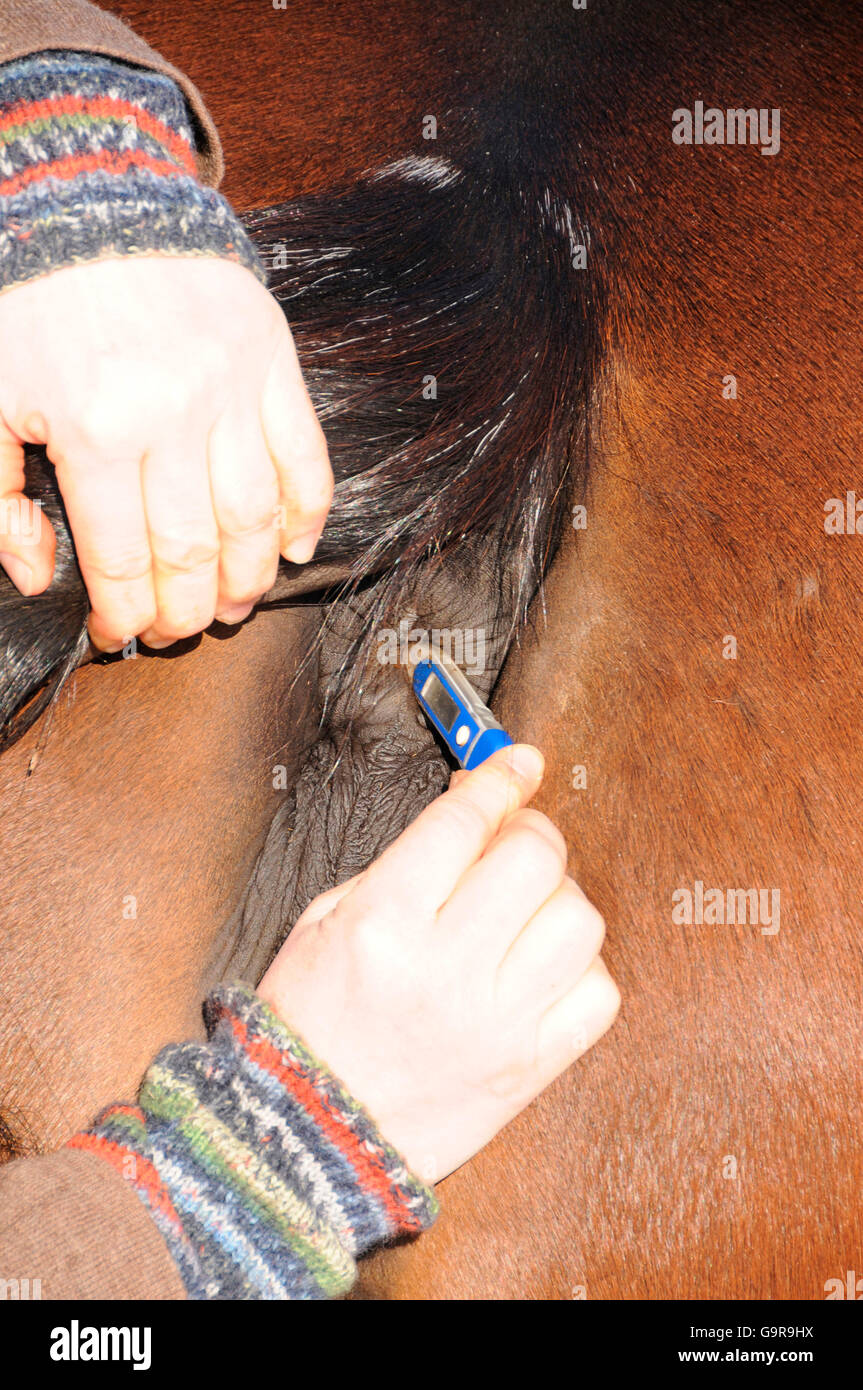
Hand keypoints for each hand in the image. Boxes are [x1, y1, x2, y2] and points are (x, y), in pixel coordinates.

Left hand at [0, 257, 331, 649]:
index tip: (118, 634)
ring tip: (234, 605)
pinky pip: (305, 457)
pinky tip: (292, 551)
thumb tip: (38, 576)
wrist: (90, 197)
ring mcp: (232, 388)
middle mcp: (173, 414)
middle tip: (177, 632)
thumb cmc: (29, 299)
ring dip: (249, 578)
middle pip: (193, 551)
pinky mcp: (272, 362)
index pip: (122, 559)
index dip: (123, 615)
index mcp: (94, 428)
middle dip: (185, 611)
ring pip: (256, 517)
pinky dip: (307, 514)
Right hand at [258, 744, 619, 1183]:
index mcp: (383, 923)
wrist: (309, 1139)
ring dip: (559, 899)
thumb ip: (405, 862)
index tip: (517, 764)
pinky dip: (581, 969)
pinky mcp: (529, 1068)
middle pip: (534, 858)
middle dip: (530, 832)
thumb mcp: (327, 920)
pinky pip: (599, 994)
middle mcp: (444, 969)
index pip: (465, 822)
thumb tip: (477, 809)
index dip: (499, 778)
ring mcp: (495, 1022)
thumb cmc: (311, 1024)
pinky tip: (541, 968)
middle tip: (512, 841)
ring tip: (524, 912)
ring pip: (579, 920)